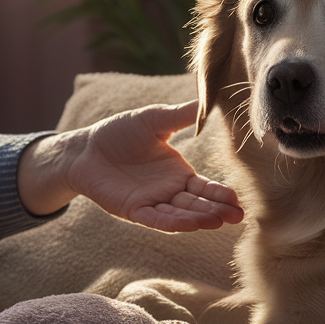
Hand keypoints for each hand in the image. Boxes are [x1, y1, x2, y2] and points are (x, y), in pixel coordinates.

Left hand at [17, 101, 243, 231]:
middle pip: (197, 204)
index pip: (204, 188)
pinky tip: (191, 225)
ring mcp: (152, 203)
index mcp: (178, 174)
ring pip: (180, 215)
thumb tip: (210, 99)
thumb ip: (182, 115)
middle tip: (238, 215)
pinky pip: (157, 219)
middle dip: (217, 210)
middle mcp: (169, 192)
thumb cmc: (119, 133)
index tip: (238, 199)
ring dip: (199, 219)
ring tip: (218, 221)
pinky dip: (174, 223)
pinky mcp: (133, 211)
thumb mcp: (155, 120)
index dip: (220, 194)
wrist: (85, 147)